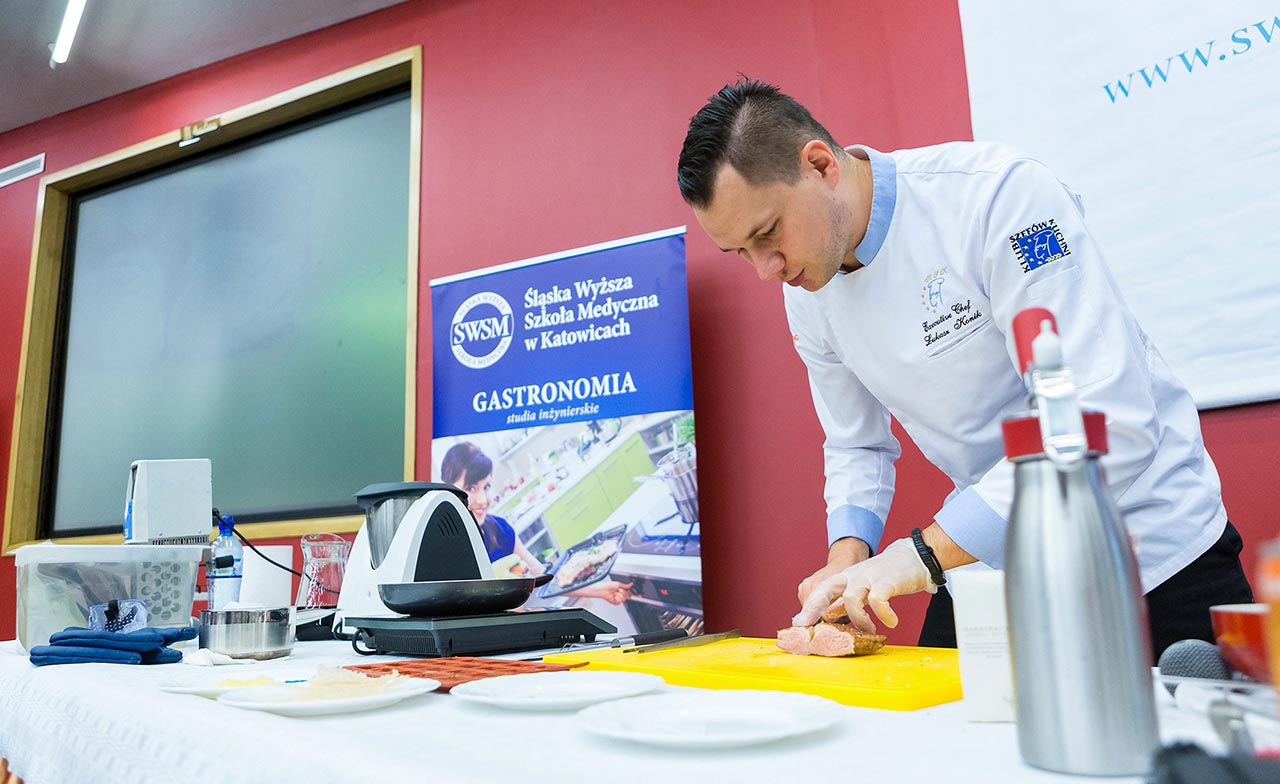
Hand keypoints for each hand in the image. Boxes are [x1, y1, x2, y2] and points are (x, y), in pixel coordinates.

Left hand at [575, 580, 633, 604]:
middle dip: (624, 592)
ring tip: (615, 592)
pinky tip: (614, 596)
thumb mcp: (619, 584)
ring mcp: (618, 599)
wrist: (603, 590)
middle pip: (628, 596)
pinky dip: (617, 598)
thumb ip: (626, 585)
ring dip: (620, 594)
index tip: (636, 595)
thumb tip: (631, 584)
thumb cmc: (609, 585)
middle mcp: (621, 594)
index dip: (632, 593)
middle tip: (619, 589)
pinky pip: (620, 601)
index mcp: (622, 590)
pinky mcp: (616, 602)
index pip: (630, 593)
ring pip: (624, 599)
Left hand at [791, 538, 931, 630]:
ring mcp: (869, 577)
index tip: (798, 624)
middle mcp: (852, 576)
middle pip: (826, 590)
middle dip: (814, 609)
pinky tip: (891, 622)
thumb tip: (828, 616)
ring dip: (858, 619)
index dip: (808, 608)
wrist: (911, 557)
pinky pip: (879, 599)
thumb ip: (844, 601)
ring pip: (851, 597)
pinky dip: (883, 614)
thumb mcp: (860, 588)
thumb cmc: (884, 577)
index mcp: (843, 578)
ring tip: (869, 630)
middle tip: (811, 629)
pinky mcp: (888, 580)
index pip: (820, 591)